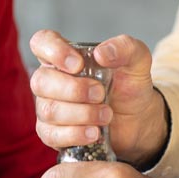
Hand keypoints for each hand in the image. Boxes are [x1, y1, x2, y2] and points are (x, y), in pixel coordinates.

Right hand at [29, 30, 167, 164]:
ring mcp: (48, 107)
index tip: (78, 64)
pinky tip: (94, 133)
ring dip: (81, 114)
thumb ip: (125, 48)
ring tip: (106, 115)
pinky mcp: (52, 133)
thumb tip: (101, 53)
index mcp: (65, 57)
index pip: (41, 43)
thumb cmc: (129, 86)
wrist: (138, 120)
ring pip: (48, 110)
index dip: (53, 51)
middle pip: (40, 81)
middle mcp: (51, 80)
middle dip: (74, 90)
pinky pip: (51, 134)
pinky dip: (75, 134)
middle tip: (101, 94)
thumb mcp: (137, 61)